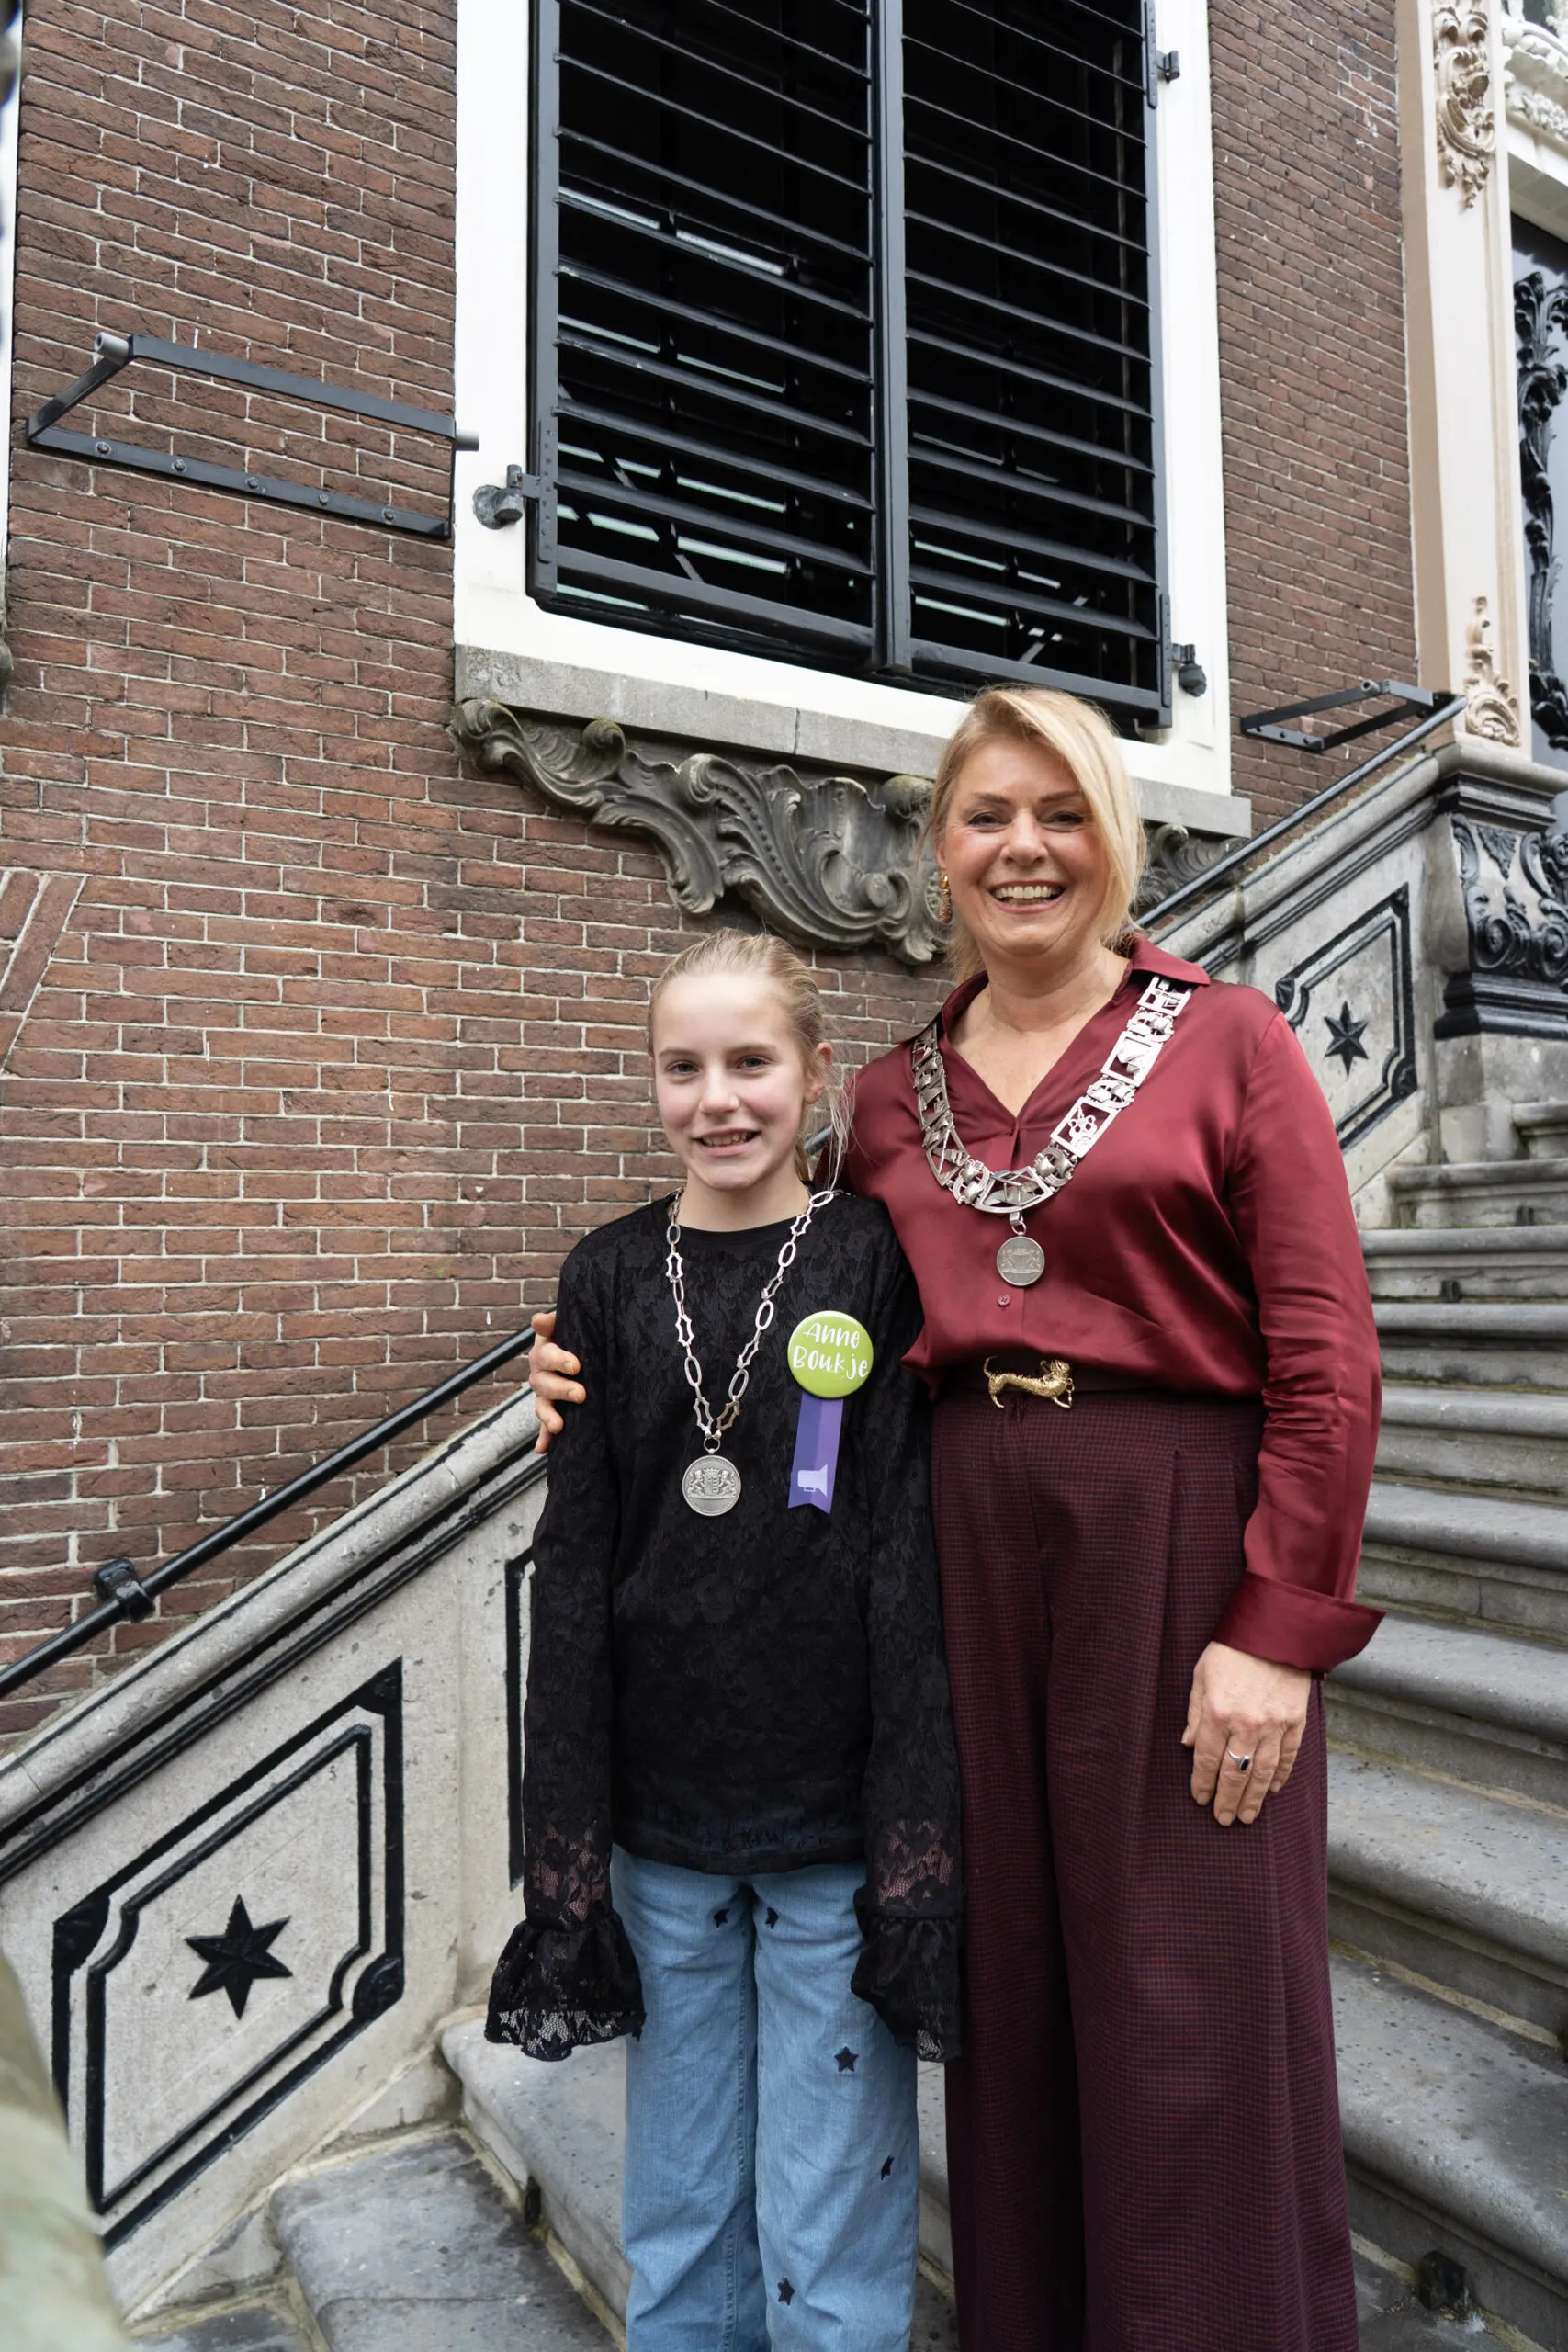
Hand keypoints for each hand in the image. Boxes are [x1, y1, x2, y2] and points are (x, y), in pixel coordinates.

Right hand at [526, 1310, 583, 1454]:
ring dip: (548, 1417)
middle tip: (581, 1394)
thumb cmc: (575, 1333)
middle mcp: (540, 1373)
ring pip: (542, 1405)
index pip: (546, 1355)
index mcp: (544, 1351)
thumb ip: (553, 1321)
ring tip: (558, 1426)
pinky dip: (543, 1438)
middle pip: (544, 1383)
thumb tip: (537, 1321)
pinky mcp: (551, 1410)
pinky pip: (545, 1426)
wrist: (583, 1348)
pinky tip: (542, 1449)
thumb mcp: (567, 1323)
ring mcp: (544, 1394)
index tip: (576, 1365)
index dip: (559, 1360)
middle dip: (562, 1389)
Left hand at [1182, 1641, 1309, 1825]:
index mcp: (1218, 1712)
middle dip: (1227, 1800)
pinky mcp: (1296, 1722)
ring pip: (1263, 1773)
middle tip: (1223, 1820)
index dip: (1203, 1783)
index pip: (1208, 1760)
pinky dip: (1280, 1777)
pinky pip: (1288, 1758)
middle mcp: (1247, 1724)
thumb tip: (1190, 1745)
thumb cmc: (1233, 1650)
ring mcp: (1275, 1726)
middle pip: (1235, 1774)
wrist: (1276, 1630)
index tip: (1200, 1799)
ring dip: (1253, 1799)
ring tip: (1246, 1816)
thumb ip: (1195, 1713)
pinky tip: (1272, 1790)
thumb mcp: (1202, 1675)